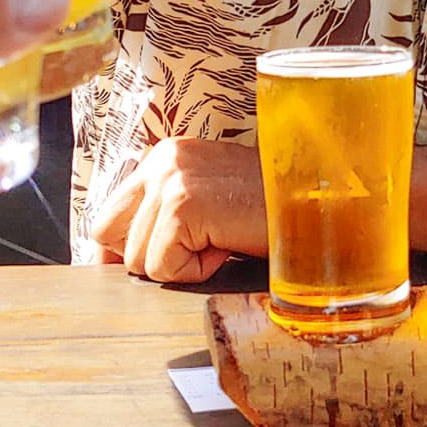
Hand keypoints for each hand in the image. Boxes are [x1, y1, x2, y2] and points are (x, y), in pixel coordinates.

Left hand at [88, 137, 267, 282]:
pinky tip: (227, 245)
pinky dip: (197, 271)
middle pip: (108, 235)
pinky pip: (162, 267)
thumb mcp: (208, 203)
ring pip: (137, 259)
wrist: (318, 204)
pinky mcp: (183, 205)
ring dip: (181, 265)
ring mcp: (170, 180)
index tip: (164, 257)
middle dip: (146, 256)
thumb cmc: (269, 210)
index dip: (128, 248)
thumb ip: (163, 217)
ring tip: (222, 240)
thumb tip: (110, 261)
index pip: (108, 217)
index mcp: (165, 155)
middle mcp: (161, 160)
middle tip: (199, 248)